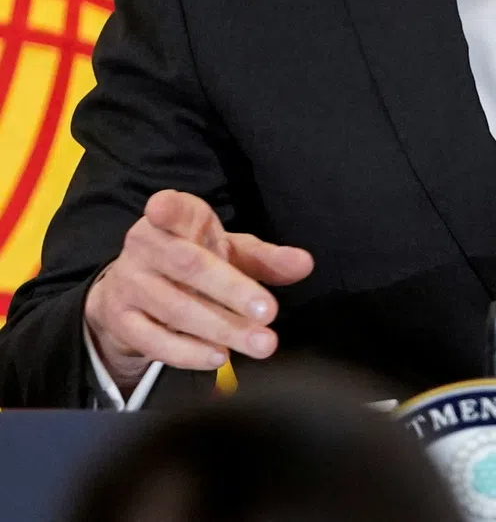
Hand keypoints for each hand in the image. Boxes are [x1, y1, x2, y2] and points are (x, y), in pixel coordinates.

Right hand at [84, 190, 313, 389]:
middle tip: (270, 313)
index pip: (171, 209)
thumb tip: (305, 264)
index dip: (167, 209)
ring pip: (175, 308)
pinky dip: (188, 352)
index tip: (160, 208)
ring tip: (260, 343)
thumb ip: (266, 258)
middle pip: (189, 266)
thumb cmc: (193, 262)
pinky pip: (154, 340)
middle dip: (232, 290)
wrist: (132, 294)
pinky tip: (219, 356)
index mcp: (174, 220)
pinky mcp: (120, 322)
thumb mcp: (228, 252)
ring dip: (221, 328)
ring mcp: (129, 285)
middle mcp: (145, 247)